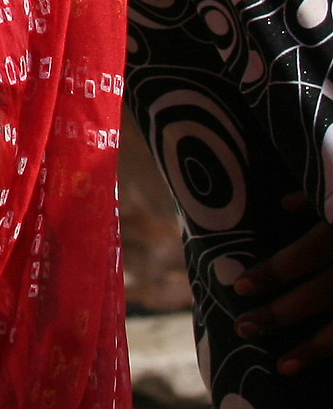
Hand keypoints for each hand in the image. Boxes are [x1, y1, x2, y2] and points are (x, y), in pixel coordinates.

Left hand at [232, 192, 332, 375]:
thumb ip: (318, 197)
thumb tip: (285, 204)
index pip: (303, 257)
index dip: (271, 273)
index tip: (240, 287)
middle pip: (318, 294)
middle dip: (279, 314)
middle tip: (244, 327)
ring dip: (314, 348)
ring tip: (282, 366)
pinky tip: (324, 363)